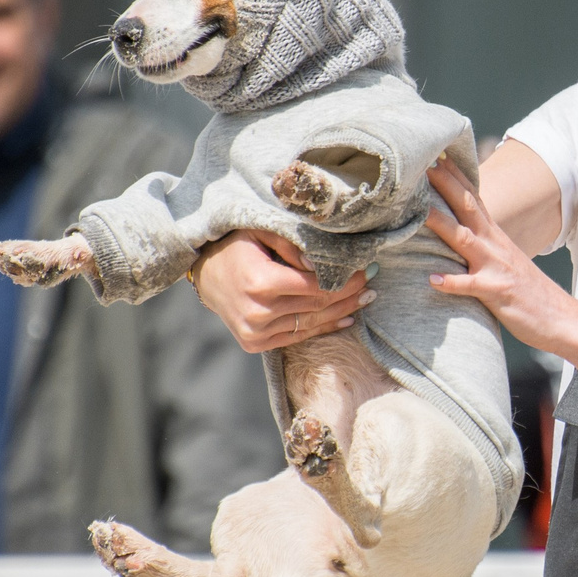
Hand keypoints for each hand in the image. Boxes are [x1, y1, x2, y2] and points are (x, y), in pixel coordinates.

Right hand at [192, 232, 368, 353]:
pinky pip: (298, 337)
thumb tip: (324, 263)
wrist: (205, 275)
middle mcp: (258, 312)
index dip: (344, 280)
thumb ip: (293, 245)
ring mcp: (256, 332)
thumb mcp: (262, 232)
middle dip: (348, 294)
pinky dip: (324, 327)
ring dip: (342, 311)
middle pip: (317, 304)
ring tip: (365, 299)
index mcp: (260, 282)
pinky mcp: (255, 343)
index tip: (365, 270)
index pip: (315, 285)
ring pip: (312, 323)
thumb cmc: (236, 246)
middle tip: (371, 284)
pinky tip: (345, 318)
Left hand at [425, 161, 577, 355]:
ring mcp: (497, 267)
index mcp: (497, 238)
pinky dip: (452, 282)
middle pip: (468, 208)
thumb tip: (462, 238)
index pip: (474, 200)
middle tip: (424, 163)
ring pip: (465, 240)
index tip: (437, 156)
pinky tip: (432, 279)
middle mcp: (496, 246)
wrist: (562, 319)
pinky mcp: (498, 292)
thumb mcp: (506, 263)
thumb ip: (485, 248)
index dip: (456, 178)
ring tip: (419, 212)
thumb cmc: (529, 294)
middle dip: (446, 185)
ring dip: (442, 224)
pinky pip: (472, 286)